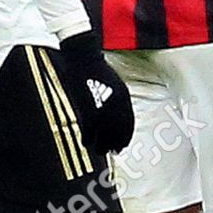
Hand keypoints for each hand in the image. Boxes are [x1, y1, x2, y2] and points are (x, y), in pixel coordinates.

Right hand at [56, 32, 134, 154]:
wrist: (85, 60)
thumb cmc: (100, 73)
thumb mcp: (116, 87)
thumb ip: (118, 103)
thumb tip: (116, 121)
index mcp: (124, 99)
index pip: (128, 125)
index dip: (125, 138)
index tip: (122, 146)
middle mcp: (116, 105)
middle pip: (117, 132)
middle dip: (115, 144)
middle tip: (112, 152)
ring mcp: (102, 108)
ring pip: (103, 135)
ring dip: (101, 145)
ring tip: (99, 150)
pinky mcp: (87, 109)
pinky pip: (89, 130)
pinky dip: (88, 139)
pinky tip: (86, 143)